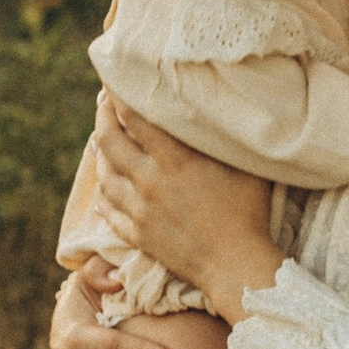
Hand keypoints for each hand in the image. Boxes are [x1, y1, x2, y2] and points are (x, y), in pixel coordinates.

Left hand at [94, 93, 281, 320]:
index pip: (134, 118)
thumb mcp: (243, 166)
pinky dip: (104, 196)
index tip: (115, 83)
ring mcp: (140, 210)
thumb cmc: (248, 213)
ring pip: (105, 176)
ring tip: (102, 142)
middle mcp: (149, 181)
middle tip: (103, 105)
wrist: (235, 266)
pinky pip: (110, 211)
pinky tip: (105, 190)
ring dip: (101, 154)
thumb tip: (219, 110)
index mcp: (174, 160)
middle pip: (108, 141)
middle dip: (102, 117)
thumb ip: (223, 137)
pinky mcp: (139, 235)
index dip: (120, 96)